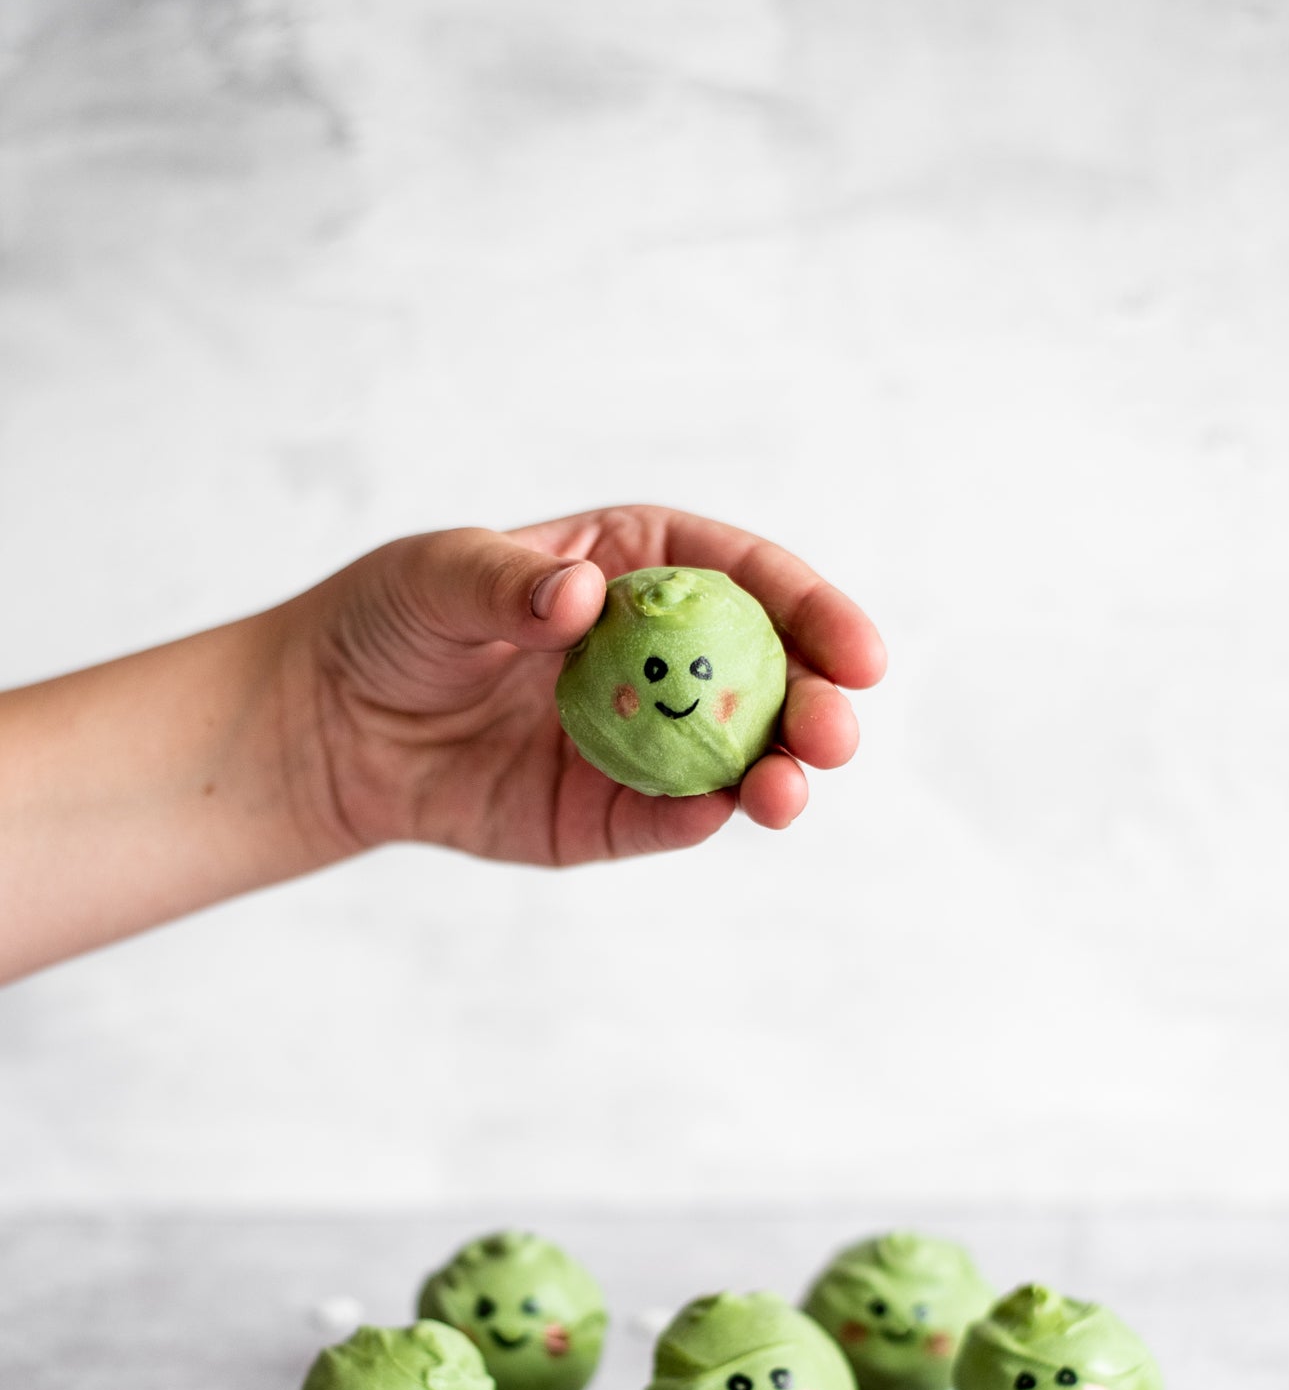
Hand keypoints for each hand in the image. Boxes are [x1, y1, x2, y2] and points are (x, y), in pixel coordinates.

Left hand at [295, 503, 886, 866]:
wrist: (327, 726)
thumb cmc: (389, 623)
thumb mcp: (435, 578)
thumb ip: (506, 584)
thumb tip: (581, 597)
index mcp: (638, 569)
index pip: (746, 580)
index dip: (814, 611)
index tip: (861, 653)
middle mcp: (659, 655)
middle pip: (766, 676)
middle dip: (818, 704)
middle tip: (837, 732)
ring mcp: (640, 739)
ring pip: (735, 758)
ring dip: (777, 774)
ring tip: (788, 791)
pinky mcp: (606, 813)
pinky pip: (667, 820)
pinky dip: (697, 820)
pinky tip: (716, 814)